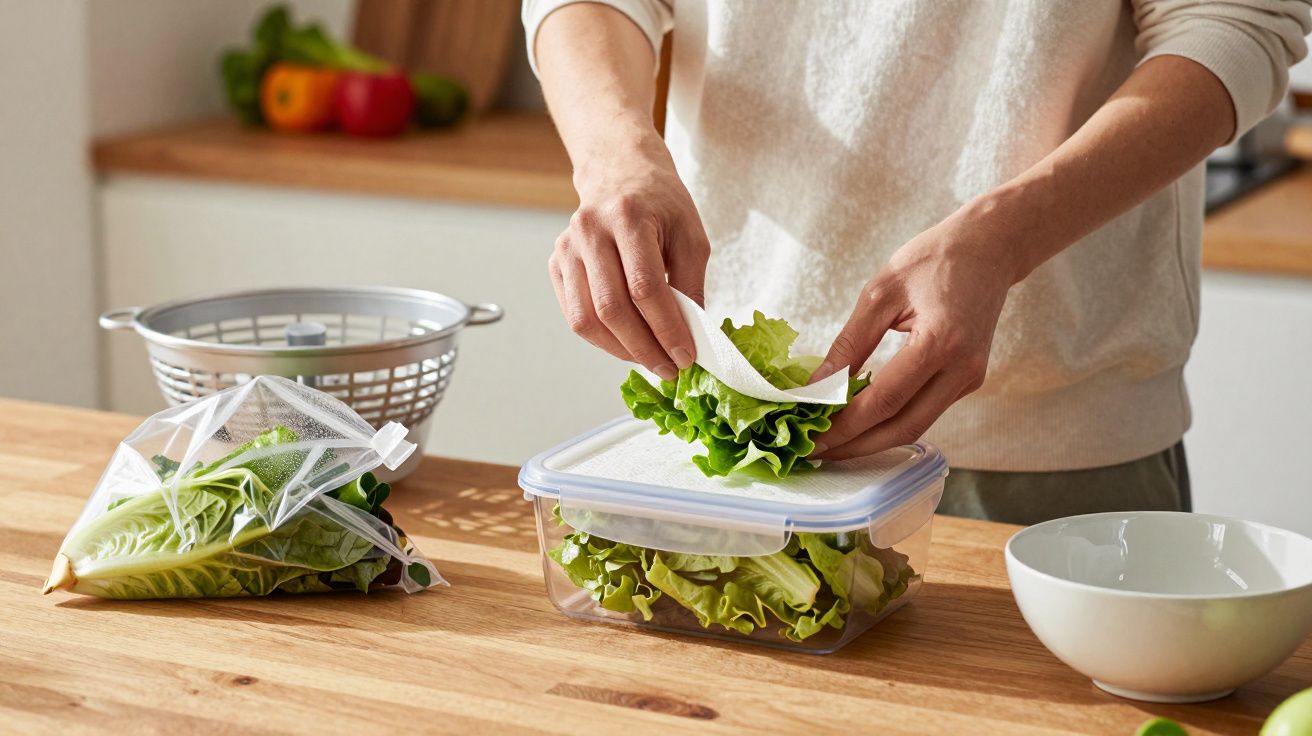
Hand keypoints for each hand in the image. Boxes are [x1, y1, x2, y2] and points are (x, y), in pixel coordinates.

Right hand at [548, 134, 709, 380]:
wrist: (620, 172)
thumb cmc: (661, 204)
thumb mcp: (691, 236)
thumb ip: (692, 285)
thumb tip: (690, 336)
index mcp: (628, 216)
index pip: (645, 287)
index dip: (667, 328)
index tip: (686, 355)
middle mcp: (590, 230)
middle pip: (612, 307)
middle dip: (644, 348)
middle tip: (669, 368)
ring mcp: (567, 247)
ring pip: (586, 318)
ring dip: (620, 350)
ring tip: (649, 360)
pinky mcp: (556, 262)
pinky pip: (574, 314)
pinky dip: (601, 338)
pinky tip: (626, 343)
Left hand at [810, 211, 1020, 459]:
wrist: (990, 248)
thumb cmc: (934, 259)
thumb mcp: (879, 292)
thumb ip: (849, 344)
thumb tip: (817, 387)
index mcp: (941, 342)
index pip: (885, 400)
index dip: (846, 424)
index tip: (811, 436)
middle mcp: (962, 369)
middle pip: (904, 427)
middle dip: (856, 446)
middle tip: (816, 452)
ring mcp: (970, 378)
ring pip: (917, 426)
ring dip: (873, 440)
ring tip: (832, 442)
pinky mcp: (969, 380)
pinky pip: (926, 411)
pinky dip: (891, 422)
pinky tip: (861, 421)